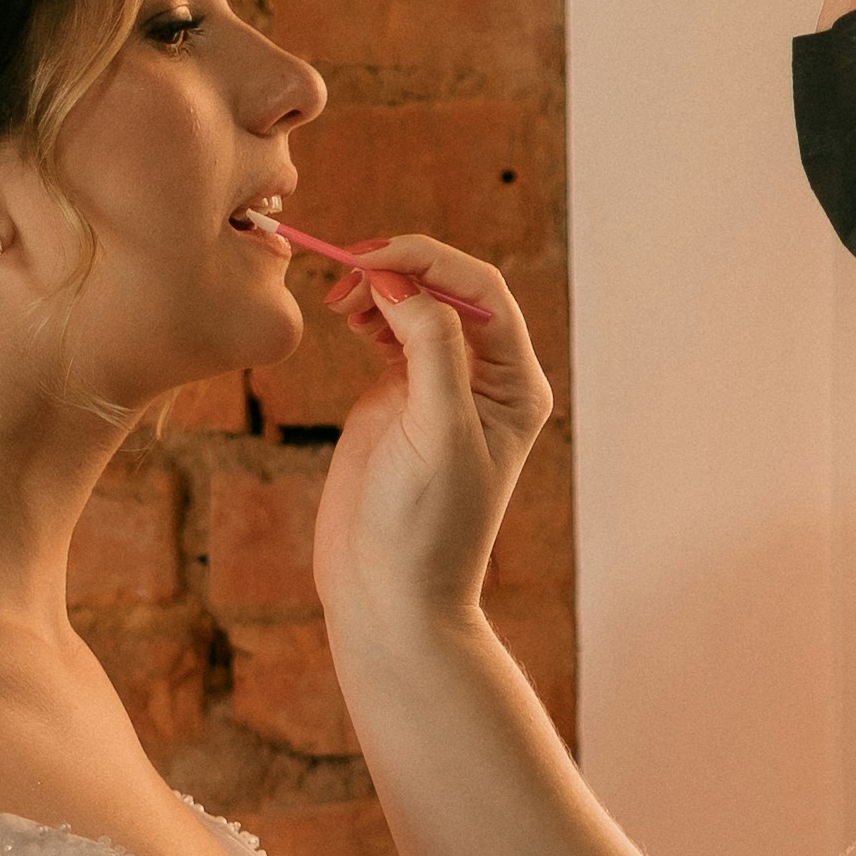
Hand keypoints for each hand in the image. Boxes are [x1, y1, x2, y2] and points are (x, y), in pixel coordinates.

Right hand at [307, 237, 553, 636]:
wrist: (388, 595)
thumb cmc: (424, 526)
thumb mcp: (437, 431)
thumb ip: (430, 347)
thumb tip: (400, 280)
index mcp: (515, 383)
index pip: (482, 291)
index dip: (429, 262)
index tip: (374, 260)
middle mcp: (485, 378)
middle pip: (449, 289)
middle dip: (401, 269)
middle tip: (347, 273)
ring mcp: (439, 386)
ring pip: (417, 306)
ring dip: (380, 288)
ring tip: (340, 297)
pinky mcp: (398, 399)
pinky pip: (390, 334)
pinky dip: (367, 314)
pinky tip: (345, 316)